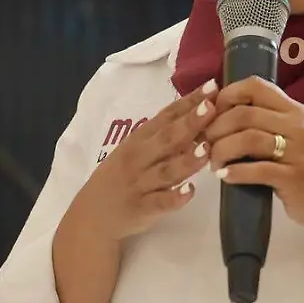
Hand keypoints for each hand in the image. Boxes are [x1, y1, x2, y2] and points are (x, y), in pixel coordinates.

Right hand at [65, 79, 220, 241]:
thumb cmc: (120, 177)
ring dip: (186, 160)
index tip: (211, 86)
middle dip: (190, 122)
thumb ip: (164, 135)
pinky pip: (160, 202)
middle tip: (212, 107)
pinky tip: (190, 191)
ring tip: (206, 149)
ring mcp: (140, 183)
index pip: (167, 116)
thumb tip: (200, 116)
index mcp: (139, 139)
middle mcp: (139, 157)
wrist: (91, 216)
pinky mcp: (141, 208)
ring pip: (166, 170)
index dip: (189, 101)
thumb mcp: (136, 150)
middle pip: (168, 138)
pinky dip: (174, 197)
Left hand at [203, 76, 303, 230]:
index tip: (211, 111)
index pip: (255, 86)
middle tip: (204, 142)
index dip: (227, 95)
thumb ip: (270, 121)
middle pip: (244, 113)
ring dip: (221, 150)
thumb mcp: (297, 134)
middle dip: (216, 127)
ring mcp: (297, 151)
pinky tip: (225, 177)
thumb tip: (226, 114)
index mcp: (294, 110)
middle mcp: (296, 125)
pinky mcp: (294, 178)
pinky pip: (257, 170)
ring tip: (212, 162)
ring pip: (248, 139)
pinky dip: (235, 173)